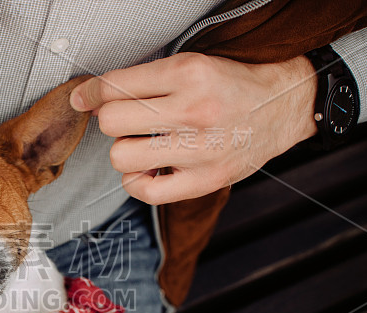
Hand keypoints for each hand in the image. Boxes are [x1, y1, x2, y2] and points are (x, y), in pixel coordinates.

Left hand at [71, 52, 318, 204]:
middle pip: (111, 122)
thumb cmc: (231, 87)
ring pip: (122, 157)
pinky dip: (137, 182)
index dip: (91, 93)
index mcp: (188, 73)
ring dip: (125, 151)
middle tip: (129, 121)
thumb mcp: (190, 66)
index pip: (115, 86)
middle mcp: (193, 110)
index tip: (84, 98)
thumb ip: (142, 81)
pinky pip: (145, 191)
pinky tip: (149, 169)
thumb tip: (91, 99)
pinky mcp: (206, 180)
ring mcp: (200, 149)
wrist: (282, 107)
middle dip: (112, 120)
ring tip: (143, 144)